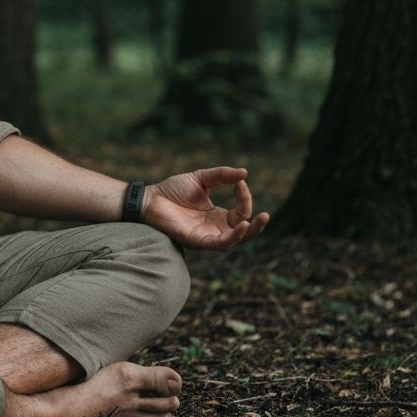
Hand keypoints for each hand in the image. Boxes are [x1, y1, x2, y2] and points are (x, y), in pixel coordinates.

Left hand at [142, 166, 269, 250]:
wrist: (149, 198)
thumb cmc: (172, 190)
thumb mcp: (201, 178)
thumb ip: (222, 175)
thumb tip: (245, 172)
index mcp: (217, 215)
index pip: (240, 211)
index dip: (244, 197)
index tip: (240, 182)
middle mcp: (215, 228)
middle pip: (244, 231)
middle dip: (257, 225)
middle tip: (266, 214)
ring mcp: (207, 235)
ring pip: (236, 240)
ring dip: (250, 231)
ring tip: (259, 218)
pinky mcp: (198, 241)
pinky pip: (221, 243)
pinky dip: (234, 236)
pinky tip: (241, 225)